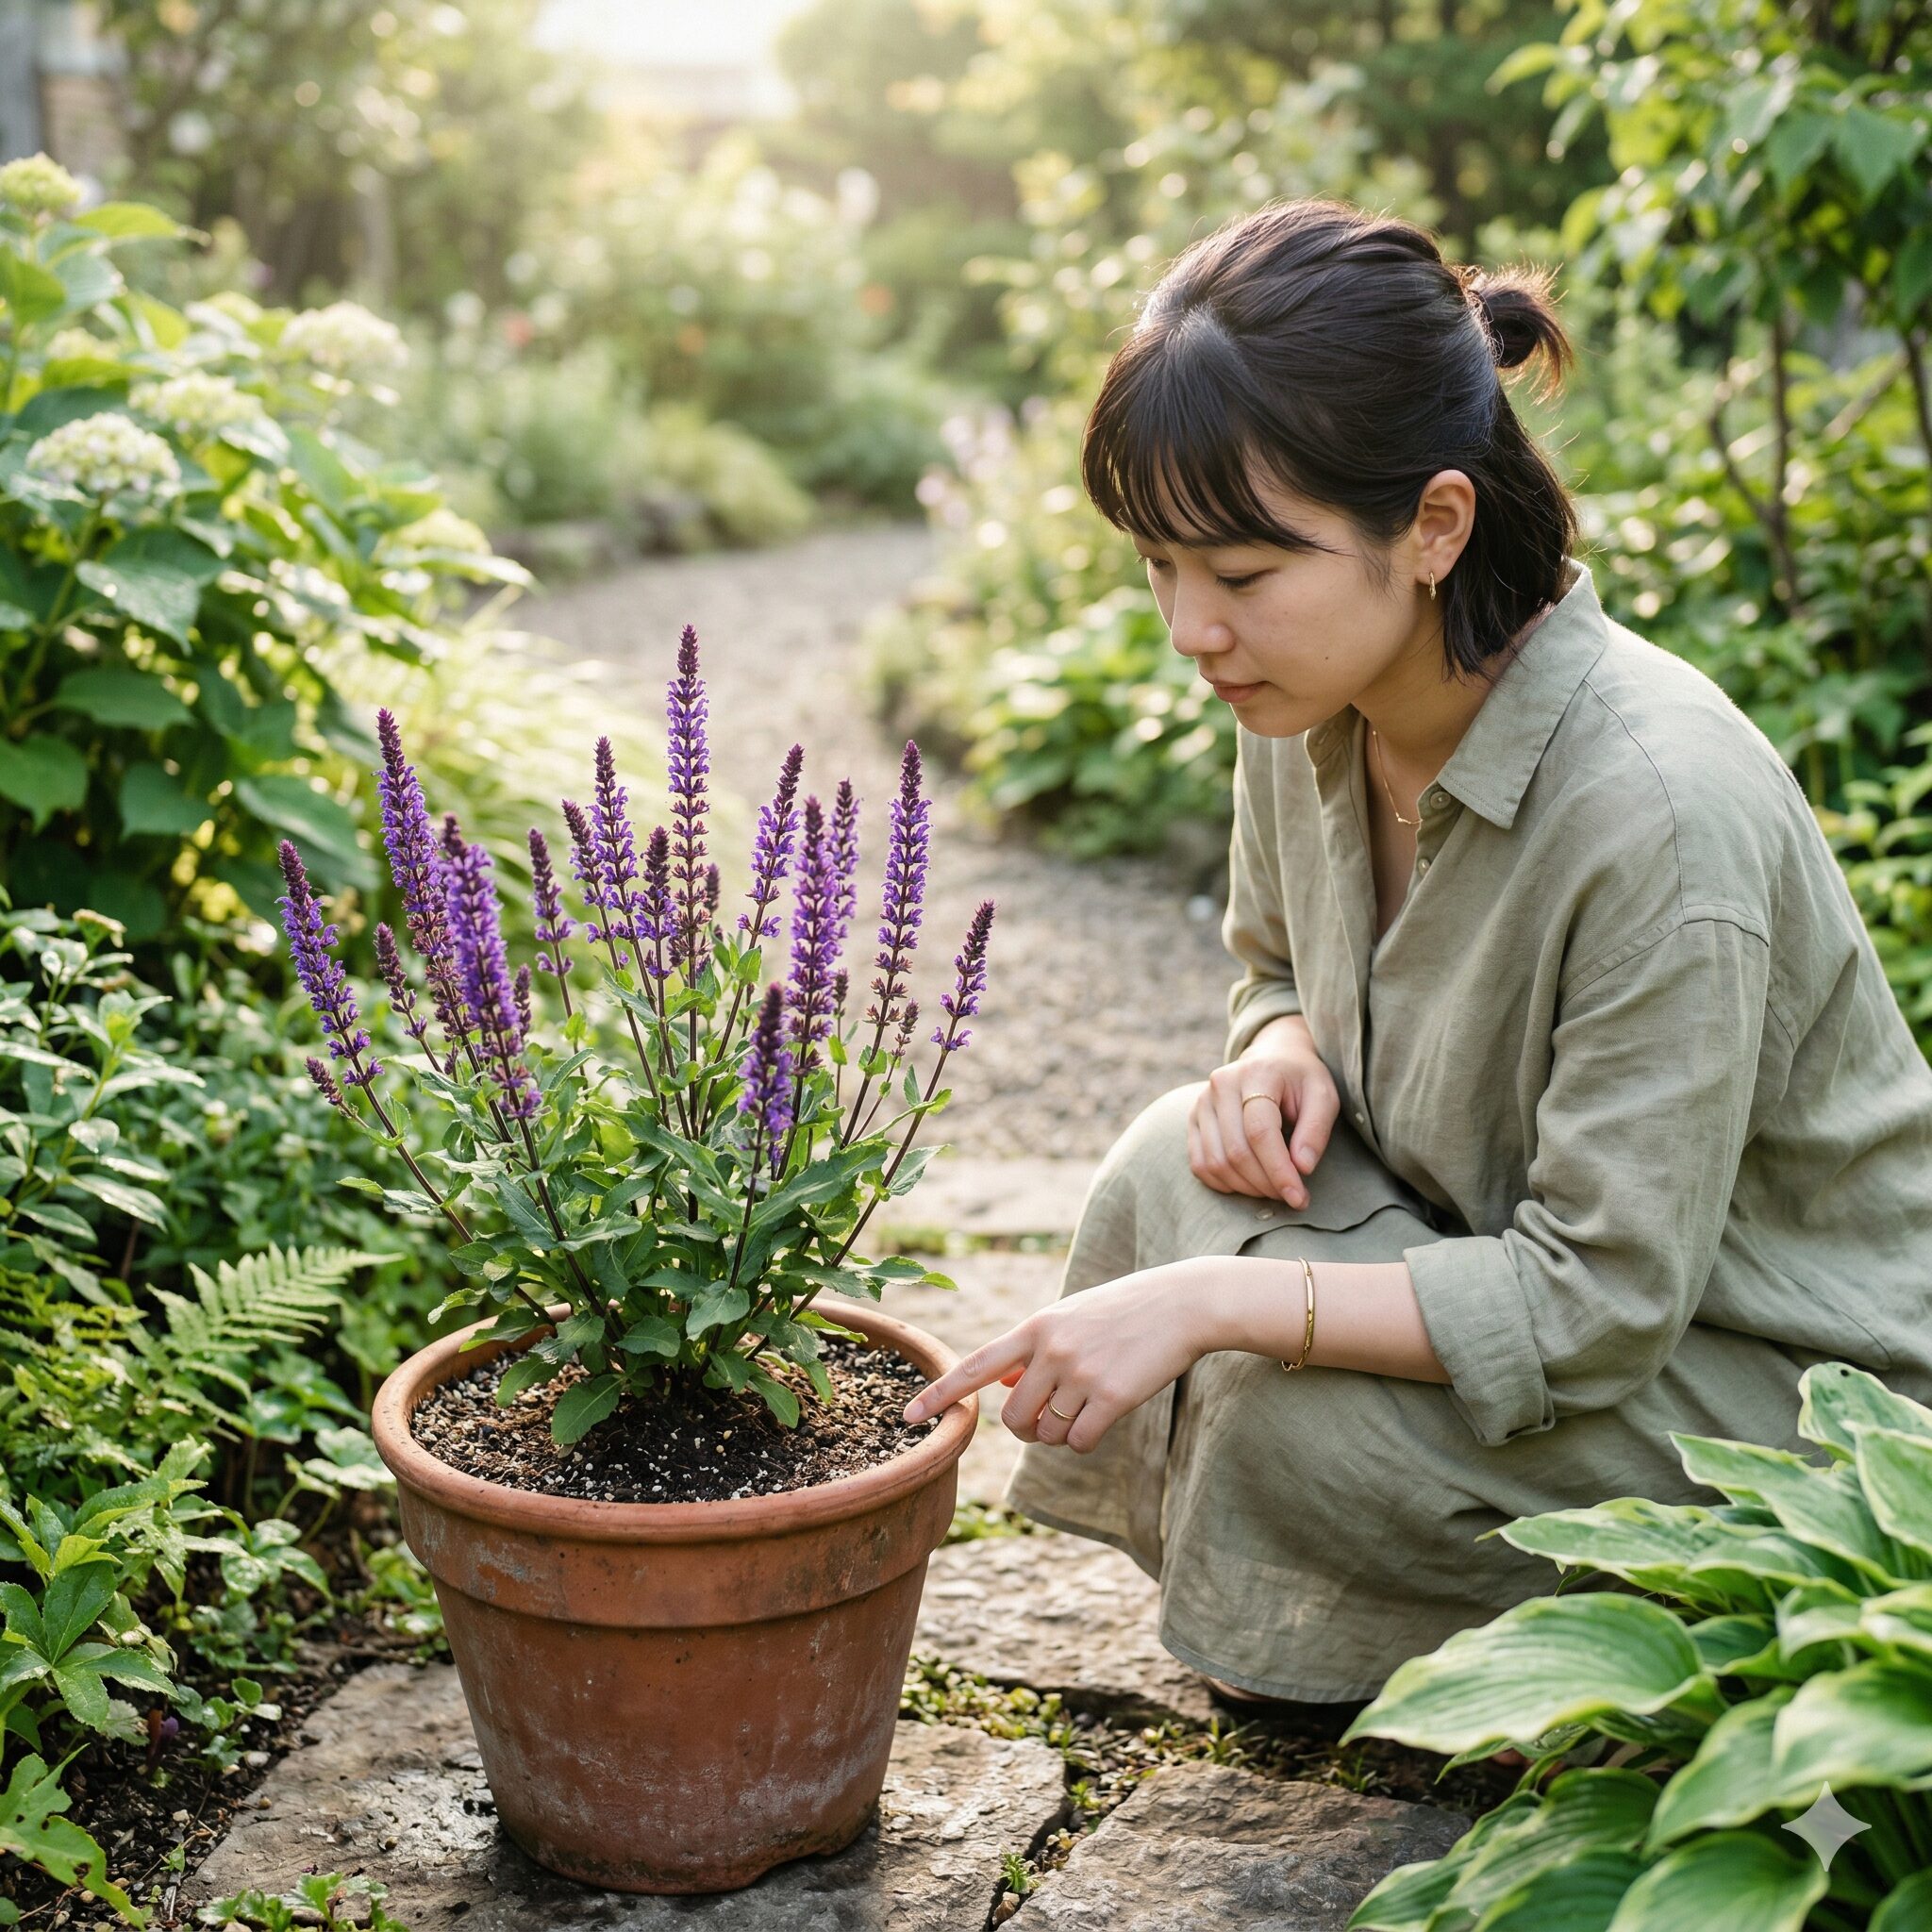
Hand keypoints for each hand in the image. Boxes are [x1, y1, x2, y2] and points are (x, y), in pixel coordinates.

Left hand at [901, 1260, 1210, 1453]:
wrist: (1182, 1303)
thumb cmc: (1123, 1312)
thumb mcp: (1070, 1319)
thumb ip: (1034, 1351)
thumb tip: (1003, 1385)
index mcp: (1035, 1327)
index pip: (975, 1366)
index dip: (940, 1394)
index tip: (907, 1417)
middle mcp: (1051, 1349)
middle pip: (1014, 1418)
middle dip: (1029, 1430)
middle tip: (1052, 1418)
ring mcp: (1080, 1372)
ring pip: (1048, 1433)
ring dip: (1063, 1434)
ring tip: (1088, 1405)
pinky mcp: (1111, 1396)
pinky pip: (1080, 1442)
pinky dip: (1087, 1440)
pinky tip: (1105, 1416)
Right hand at [1190, 1015, 1338, 1209]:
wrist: (1271, 1058)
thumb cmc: (1300, 1080)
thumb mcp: (1323, 1096)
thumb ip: (1316, 1130)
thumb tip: (1302, 1168)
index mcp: (1255, 1074)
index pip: (1260, 1131)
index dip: (1279, 1170)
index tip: (1298, 1198)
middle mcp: (1220, 1085)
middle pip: (1236, 1151)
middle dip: (1266, 1183)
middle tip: (1291, 1196)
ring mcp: (1201, 1103)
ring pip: (1216, 1162)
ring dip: (1247, 1187)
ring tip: (1273, 1189)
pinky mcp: (1193, 1120)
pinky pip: (1200, 1165)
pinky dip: (1225, 1184)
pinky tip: (1249, 1183)